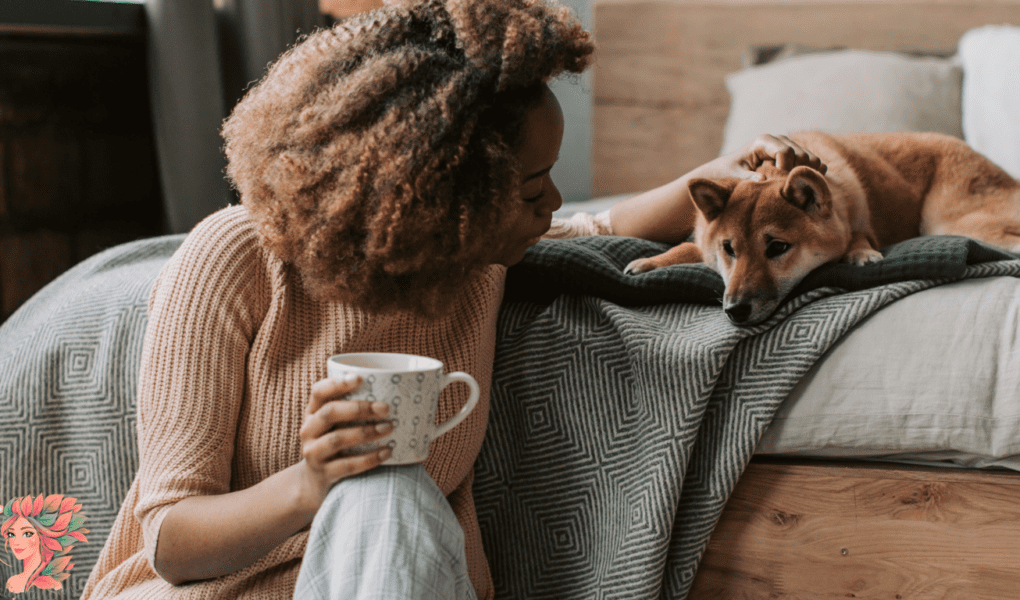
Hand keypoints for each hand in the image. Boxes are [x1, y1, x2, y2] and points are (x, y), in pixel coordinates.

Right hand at [297, 376, 393, 509]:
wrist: (314, 484)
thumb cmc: (336, 445)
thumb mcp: (336, 425)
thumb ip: (354, 411)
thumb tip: (403, 396)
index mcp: (312, 413)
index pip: (319, 392)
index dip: (337, 383)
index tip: (360, 378)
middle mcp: (308, 430)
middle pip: (329, 413)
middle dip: (359, 408)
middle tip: (386, 407)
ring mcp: (313, 453)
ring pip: (337, 439)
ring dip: (365, 432)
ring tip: (389, 428)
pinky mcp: (324, 474)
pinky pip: (347, 466)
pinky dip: (369, 459)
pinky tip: (387, 452)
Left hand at [695, 134, 827, 180]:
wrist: (730, 172)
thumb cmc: (729, 174)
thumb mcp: (734, 177)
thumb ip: (747, 178)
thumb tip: (762, 180)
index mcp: (763, 141)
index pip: (786, 152)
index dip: (785, 171)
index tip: (777, 188)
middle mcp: (779, 140)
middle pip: (802, 155)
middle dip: (796, 176)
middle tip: (785, 194)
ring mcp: (791, 147)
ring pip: (813, 160)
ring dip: (805, 177)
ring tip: (790, 192)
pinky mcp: (797, 157)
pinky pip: (815, 165)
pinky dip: (812, 177)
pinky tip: (798, 189)